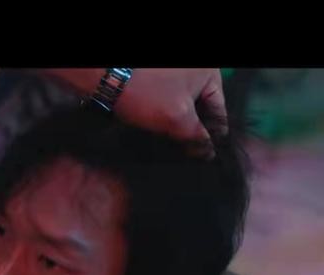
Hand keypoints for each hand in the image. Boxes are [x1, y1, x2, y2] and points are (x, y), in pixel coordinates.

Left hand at [113, 68, 227, 158]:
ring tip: (171, 146)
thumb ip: (197, 137)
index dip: (212, 135)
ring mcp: (173, 74)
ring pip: (182, 106)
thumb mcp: (177, 117)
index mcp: (208, 72)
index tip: (205, 156)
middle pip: (201, 108)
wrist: (104, 76)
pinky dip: (163, 115)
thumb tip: (208, 152)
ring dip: (177, 125)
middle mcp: (193, 70)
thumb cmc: (145, 91)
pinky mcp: (155, 80)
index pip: (218, 109)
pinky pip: (166, 100)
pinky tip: (157, 131)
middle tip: (186, 154)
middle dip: (193, 130)